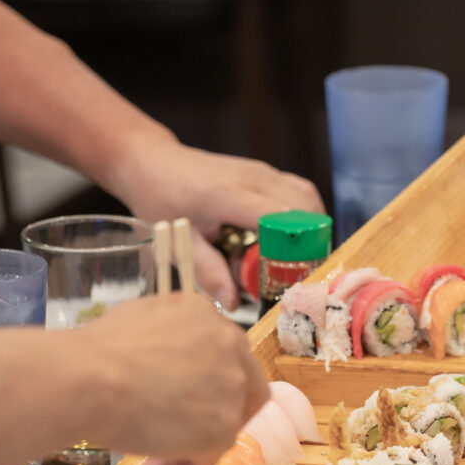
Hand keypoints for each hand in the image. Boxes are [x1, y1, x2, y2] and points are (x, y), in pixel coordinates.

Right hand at [73, 293, 269, 464]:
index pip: (225, 355)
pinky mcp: (226, 424)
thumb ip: (167, 344)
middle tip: (182, 441)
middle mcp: (230, 343)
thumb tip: (164, 371)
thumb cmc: (95, 354)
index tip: (182, 407)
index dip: (207, 386)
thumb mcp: (138, 325)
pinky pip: (208, 454)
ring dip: (191, 448)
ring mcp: (232, 384)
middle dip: (215, 419)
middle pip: (242, 388)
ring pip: (224, 425)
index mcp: (207, 314)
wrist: (88, 378)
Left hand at [113, 143, 323, 310]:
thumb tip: (233, 303)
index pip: (280, 220)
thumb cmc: (162, 199)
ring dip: (310, 231)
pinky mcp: (267, 172)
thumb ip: (208, 273)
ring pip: (308, 199)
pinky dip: (305, 217)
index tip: (295, 279)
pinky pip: (301, 192)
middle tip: (298, 276)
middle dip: (309, 246)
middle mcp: (253, 178)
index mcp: (228, 195)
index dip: (295, 250)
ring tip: (298, 260)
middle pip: (304, 211)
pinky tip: (293, 238)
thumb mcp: (180, 241)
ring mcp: (263, 171)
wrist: (154, 161)